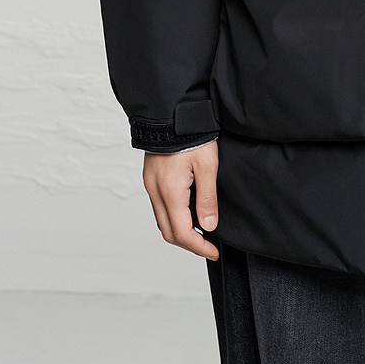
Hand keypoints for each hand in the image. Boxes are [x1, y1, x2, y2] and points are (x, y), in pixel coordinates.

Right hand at [142, 142, 219, 259]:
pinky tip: (188, 212)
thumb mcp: (207, 165)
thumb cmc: (191, 135)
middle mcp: (155, 192)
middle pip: (168, 232)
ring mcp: (150, 185)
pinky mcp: (151, 178)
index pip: (182, 233)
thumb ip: (207, 198)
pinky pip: (159, 207)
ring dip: (180, 231)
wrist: (171, 112)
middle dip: (189, 243)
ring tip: (201, 231)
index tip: (213, 252)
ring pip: (162, 220)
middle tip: (209, 246)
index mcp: (170, 191)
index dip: (199, 247)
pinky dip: (173, 217)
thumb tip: (209, 226)